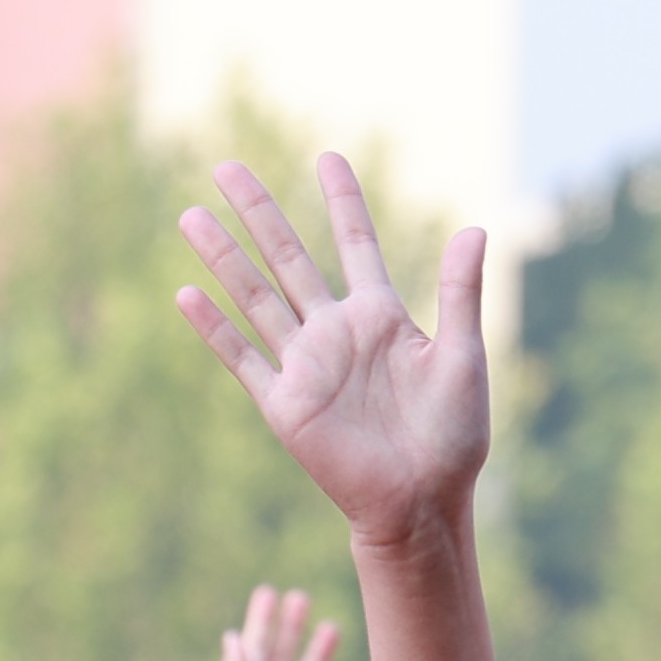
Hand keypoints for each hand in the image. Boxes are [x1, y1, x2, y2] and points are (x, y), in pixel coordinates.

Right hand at [174, 156, 489, 554]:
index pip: (355, 243)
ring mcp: (306, 366)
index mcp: (381, 317)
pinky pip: (243, 358)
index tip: (327, 157)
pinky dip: (215, 328)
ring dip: (223, 257)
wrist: (422, 503)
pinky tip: (186, 295)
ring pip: (255, 297)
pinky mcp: (285, 404)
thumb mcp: (463, 357)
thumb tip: (473, 228)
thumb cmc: (452, 437)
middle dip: (257, 212)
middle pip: (288, 258)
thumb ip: (460, 292)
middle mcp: (336, 333)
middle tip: (226, 167)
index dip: (342, 201)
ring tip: (190, 217)